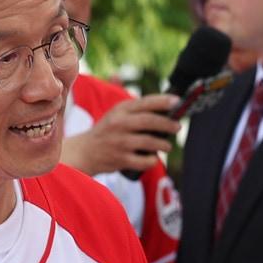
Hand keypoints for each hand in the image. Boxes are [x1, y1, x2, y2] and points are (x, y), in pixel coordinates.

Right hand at [60, 93, 181, 175]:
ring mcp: (120, 142)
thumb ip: (138, 110)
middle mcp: (119, 124)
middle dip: (167, 124)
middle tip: (177, 127)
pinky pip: (144, 161)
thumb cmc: (109, 131)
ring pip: (149, 142)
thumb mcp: (118, 114)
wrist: (86, 151)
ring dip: (163, 144)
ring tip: (167, 146)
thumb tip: (168, 106)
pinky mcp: (121, 159)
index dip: (163, 101)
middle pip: (149, 121)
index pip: (145, 102)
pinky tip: (154, 158)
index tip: (177, 101)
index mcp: (121, 110)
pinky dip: (152, 160)